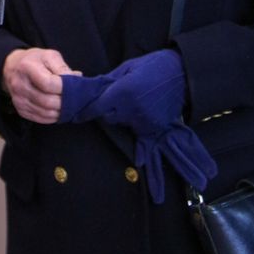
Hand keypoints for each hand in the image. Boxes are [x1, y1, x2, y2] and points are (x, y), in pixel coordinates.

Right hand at [2, 47, 80, 123]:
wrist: (13, 67)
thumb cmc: (35, 60)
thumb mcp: (49, 56)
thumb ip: (63, 68)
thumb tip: (77, 80)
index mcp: (27, 67)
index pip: (49, 84)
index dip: (64, 88)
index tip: (74, 86)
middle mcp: (19, 84)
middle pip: (47, 101)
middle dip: (65, 102)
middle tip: (76, 99)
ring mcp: (18, 99)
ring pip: (45, 112)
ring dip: (60, 112)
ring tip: (70, 106)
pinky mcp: (20, 109)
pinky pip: (39, 118)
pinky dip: (52, 118)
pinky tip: (59, 111)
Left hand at [60, 50, 216, 203]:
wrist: (180, 72)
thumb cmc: (151, 66)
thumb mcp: (126, 70)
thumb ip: (110, 83)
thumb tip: (94, 90)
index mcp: (121, 94)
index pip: (95, 107)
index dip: (84, 110)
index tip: (73, 115)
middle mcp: (131, 111)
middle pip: (109, 119)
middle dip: (106, 115)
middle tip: (102, 111)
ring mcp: (144, 122)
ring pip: (125, 130)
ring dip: (126, 136)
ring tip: (131, 169)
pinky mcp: (156, 127)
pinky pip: (149, 146)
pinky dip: (147, 160)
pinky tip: (153, 188)